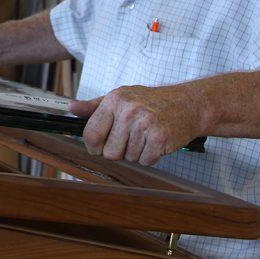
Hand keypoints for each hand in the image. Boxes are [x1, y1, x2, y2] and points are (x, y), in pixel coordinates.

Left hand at [68, 85, 199, 165]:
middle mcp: (128, 111)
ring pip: (128, 158)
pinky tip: (156, 142)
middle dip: (119, 151)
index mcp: (114, 100)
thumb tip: (72, 108)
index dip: (94, 147)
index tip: (100, 147)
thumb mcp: (121, 97)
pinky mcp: (160, 137)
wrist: (187, 104)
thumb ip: (94, 106)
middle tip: (131, 138)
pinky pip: (145, 161)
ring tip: (146, 136)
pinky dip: (151, 156)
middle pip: (109, 152)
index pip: (91, 134)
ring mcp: (145, 124)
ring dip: (136, 152)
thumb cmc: (152, 101)